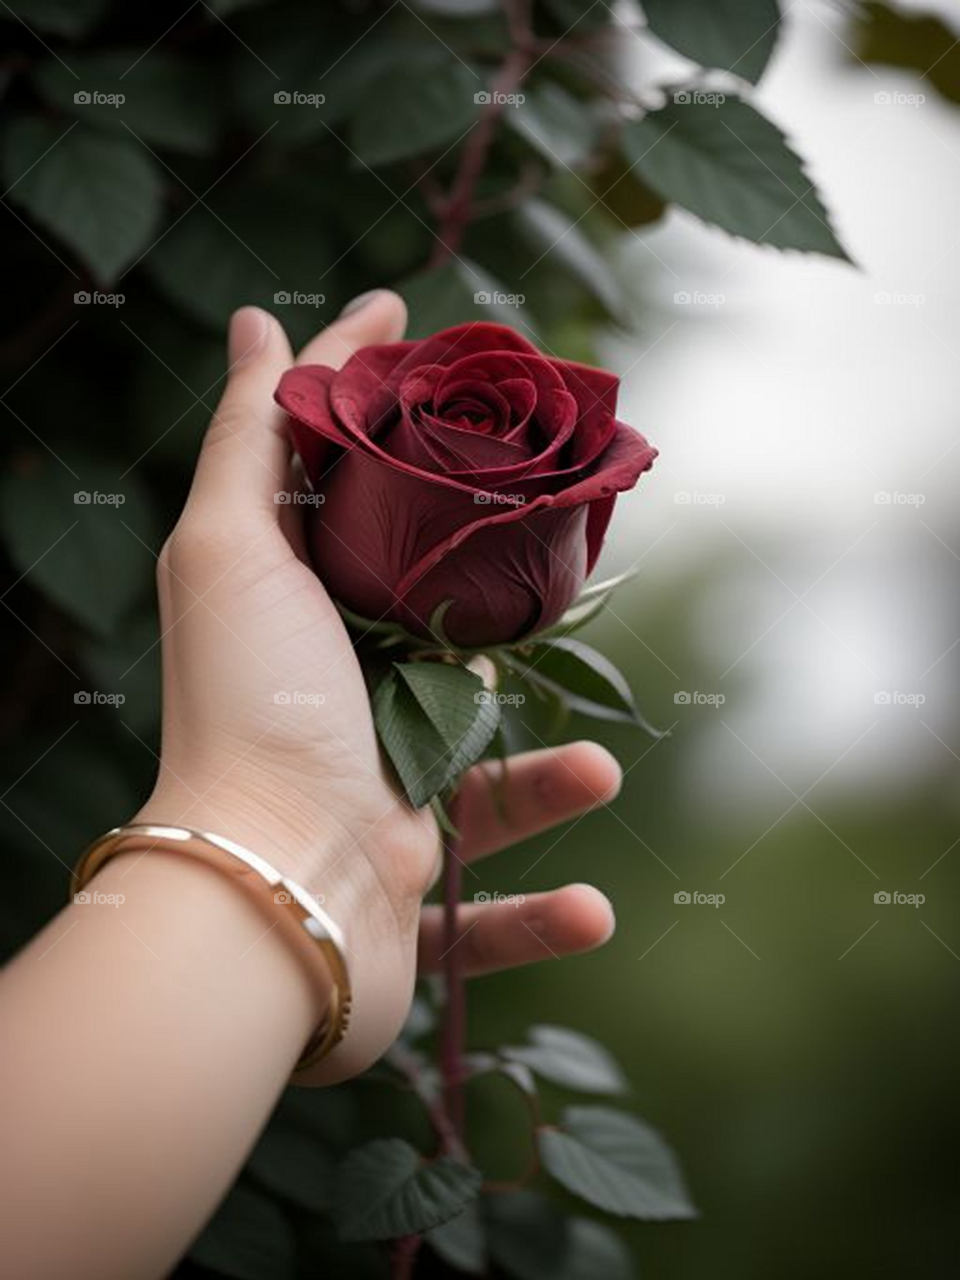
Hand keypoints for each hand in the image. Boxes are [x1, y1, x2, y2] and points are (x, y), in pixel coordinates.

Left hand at [134, 292, 620, 1081]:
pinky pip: (486, 918)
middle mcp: (337, 717)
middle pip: (442, 650)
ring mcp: (376, 811)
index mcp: (304, 633)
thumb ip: (251, 438)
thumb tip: (259, 322)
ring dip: (545, 787)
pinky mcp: (408, 902)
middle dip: (507, 627)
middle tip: (575, 575)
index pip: (361, 518)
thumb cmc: (253, 712)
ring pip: (487, 790)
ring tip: (595, 772)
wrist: (265, 895)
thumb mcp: (233, 551)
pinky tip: (591, 910)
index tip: (456, 351)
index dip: (402, 434)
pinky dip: (538, 917)